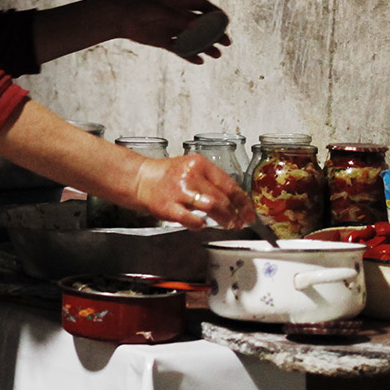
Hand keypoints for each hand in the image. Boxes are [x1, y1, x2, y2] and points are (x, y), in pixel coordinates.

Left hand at [107, 0, 230, 63]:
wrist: (116, 18)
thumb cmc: (136, 7)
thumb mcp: (158, 10)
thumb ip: (178, 17)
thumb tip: (198, 25)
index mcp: (177, 0)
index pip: (201, 5)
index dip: (214, 12)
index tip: (225, 21)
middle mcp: (176, 14)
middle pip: (200, 24)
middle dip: (215, 33)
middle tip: (227, 43)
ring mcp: (169, 27)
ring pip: (192, 38)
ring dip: (205, 46)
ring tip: (217, 55)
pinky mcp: (162, 40)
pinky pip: (179, 48)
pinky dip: (188, 55)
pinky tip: (199, 61)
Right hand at [128, 152, 254, 229]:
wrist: (140, 179)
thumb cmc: (167, 175)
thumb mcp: (191, 169)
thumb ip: (211, 181)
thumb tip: (235, 200)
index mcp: (199, 164)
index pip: (229, 184)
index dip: (243, 201)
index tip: (249, 211)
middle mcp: (190, 175)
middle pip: (222, 197)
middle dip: (236, 213)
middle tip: (240, 222)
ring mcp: (179, 191)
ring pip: (211, 207)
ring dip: (224, 219)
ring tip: (229, 225)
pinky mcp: (168, 207)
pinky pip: (191, 219)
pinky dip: (200, 224)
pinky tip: (202, 224)